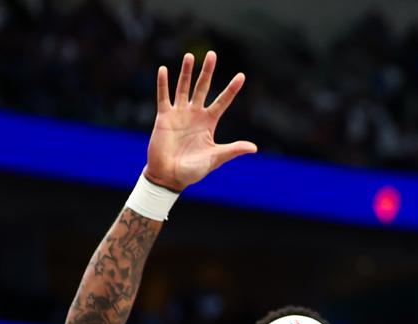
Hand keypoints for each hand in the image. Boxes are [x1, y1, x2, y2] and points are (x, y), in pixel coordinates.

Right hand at [144, 51, 256, 191]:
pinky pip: (163, 97)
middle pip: (203, 88)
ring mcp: (179, 114)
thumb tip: (254, 148)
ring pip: (183, 88)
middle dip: (207, 71)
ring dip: (186, 72)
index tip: (241, 76)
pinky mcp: (164, 117)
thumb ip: (233, 150)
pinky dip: (163, 84)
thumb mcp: (216, 158)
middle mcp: (195, 114)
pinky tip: (164, 70)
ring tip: (190, 56)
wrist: (170, 176)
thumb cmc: (194, 170)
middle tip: (212, 54)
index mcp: (209, 122)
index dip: (231, 89)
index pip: (223, 101)